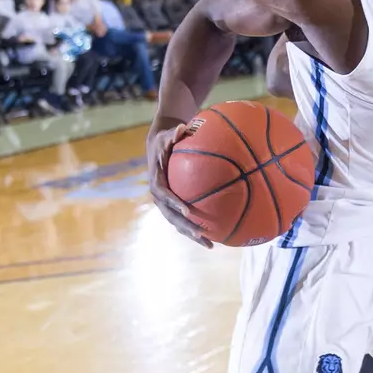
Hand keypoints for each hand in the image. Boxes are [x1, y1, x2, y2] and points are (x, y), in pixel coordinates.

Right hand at [146, 120, 211, 248]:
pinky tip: (216, 236)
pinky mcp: (174, 206)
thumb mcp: (167, 134)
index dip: (174, 204)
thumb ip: (174, 134)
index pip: (164, 195)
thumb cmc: (166, 139)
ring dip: (193, 235)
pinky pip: (186, 220)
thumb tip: (182, 127)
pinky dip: (198, 228)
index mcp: (156, 181)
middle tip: (201, 235)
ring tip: (211, 245)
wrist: (158, 147)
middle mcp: (159, 197)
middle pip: (171, 216)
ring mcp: (166, 204)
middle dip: (186, 228)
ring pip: (178, 223)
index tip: (187, 211)